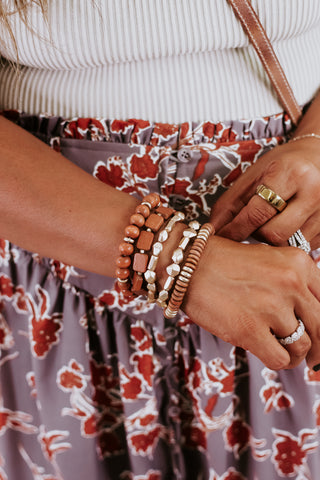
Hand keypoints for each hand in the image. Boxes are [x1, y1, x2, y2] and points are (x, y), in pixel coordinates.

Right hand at [182, 235, 319, 369]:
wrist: (187, 265)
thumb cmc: (224, 263)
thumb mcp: (268, 259)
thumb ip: (294, 282)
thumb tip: (311, 316)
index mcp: (298, 263)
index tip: (316, 330)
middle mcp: (290, 283)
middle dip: (318, 344)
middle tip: (312, 353)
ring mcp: (270, 307)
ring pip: (304, 346)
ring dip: (296, 354)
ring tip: (282, 349)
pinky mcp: (249, 330)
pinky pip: (281, 360)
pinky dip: (281, 362)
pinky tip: (271, 354)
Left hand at [210, 138, 319, 248]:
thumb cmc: (284, 164)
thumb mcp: (254, 175)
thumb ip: (231, 204)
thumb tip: (212, 231)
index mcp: (291, 173)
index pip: (257, 213)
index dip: (236, 229)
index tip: (223, 237)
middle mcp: (314, 191)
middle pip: (274, 234)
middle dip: (257, 235)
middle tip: (253, 226)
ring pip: (290, 244)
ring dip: (274, 240)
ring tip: (272, 222)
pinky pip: (305, 247)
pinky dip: (290, 241)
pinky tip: (288, 224)